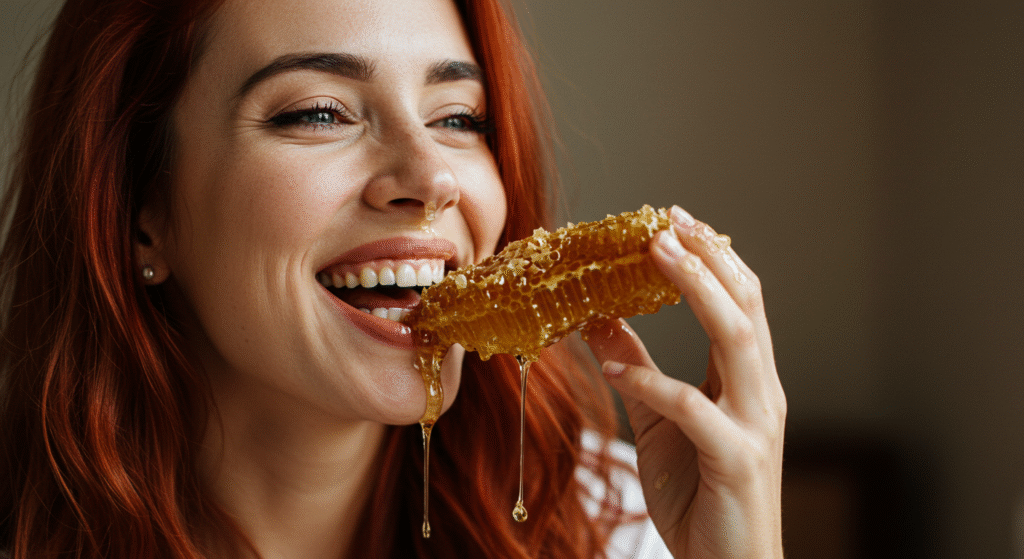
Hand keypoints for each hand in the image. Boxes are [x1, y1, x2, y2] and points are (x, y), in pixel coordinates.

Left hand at [584, 206, 785, 558]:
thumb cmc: (701, 498)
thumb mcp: (659, 423)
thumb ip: (637, 370)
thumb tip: (598, 320)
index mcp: (749, 382)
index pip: (740, 302)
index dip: (710, 258)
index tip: (673, 221)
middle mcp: (762, 394)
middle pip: (744, 305)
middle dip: (706, 257)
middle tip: (666, 221)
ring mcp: (756, 425)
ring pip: (735, 338)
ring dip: (694, 289)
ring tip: (654, 256)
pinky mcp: (736, 459)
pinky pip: (693, 407)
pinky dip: (650, 380)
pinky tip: (611, 367)